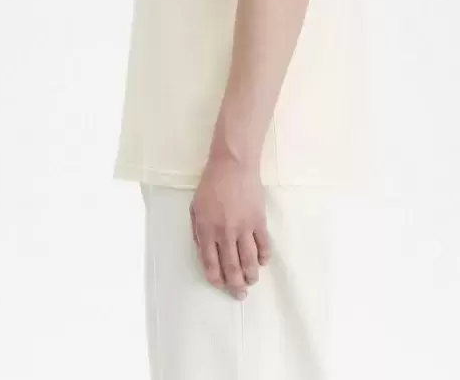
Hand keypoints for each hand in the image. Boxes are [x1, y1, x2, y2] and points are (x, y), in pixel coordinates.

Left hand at [189, 153, 271, 298]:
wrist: (233, 164)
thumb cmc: (211, 183)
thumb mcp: (195, 206)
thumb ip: (197, 230)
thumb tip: (203, 250)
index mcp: (206, 230)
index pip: (211, 263)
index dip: (216, 278)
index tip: (221, 285)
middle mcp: (225, 233)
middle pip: (231, 267)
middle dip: (235, 285)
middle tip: (240, 294)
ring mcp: (243, 228)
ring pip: (249, 260)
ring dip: (251, 275)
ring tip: (251, 282)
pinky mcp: (259, 221)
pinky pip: (264, 245)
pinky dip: (264, 257)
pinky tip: (263, 262)